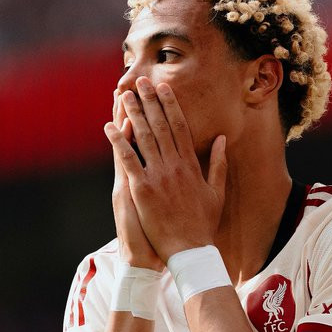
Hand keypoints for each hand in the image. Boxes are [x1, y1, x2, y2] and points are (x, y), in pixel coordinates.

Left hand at [108, 78, 226, 259]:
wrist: (191, 250)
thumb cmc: (203, 224)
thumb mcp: (216, 192)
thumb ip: (219, 164)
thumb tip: (222, 140)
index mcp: (191, 165)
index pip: (180, 127)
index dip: (170, 105)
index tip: (164, 88)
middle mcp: (174, 165)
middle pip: (160, 126)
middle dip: (149, 101)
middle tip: (141, 81)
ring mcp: (158, 176)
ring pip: (143, 137)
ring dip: (132, 114)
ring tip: (123, 95)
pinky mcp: (142, 189)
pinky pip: (127, 160)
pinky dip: (118, 141)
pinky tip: (109, 126)